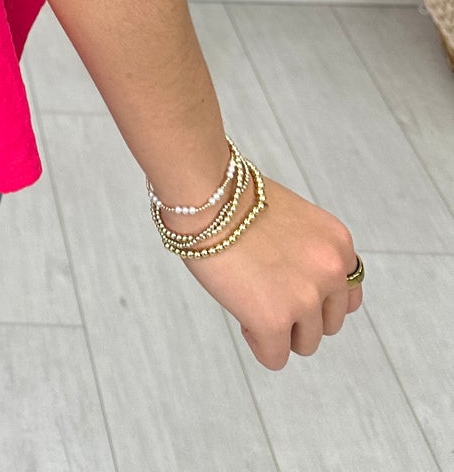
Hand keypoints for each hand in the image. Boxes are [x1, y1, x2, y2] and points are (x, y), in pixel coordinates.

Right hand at [175, 170, 362, 368]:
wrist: (206, 196)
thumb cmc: (236, 199)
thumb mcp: (294, 219)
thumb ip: (309, 253)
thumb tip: (301, 286)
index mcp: (339, 245)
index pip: (348, 296)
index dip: (319, 298)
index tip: (292, 288)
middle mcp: (331, 273)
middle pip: (328, 324)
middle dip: (300, 316)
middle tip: (265, 292)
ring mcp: (305, 299)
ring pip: (305, 344)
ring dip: (281, 331)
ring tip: (250, 301)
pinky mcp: (275, 321)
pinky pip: (275, 358)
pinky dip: (259, 344)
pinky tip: (242, 317)